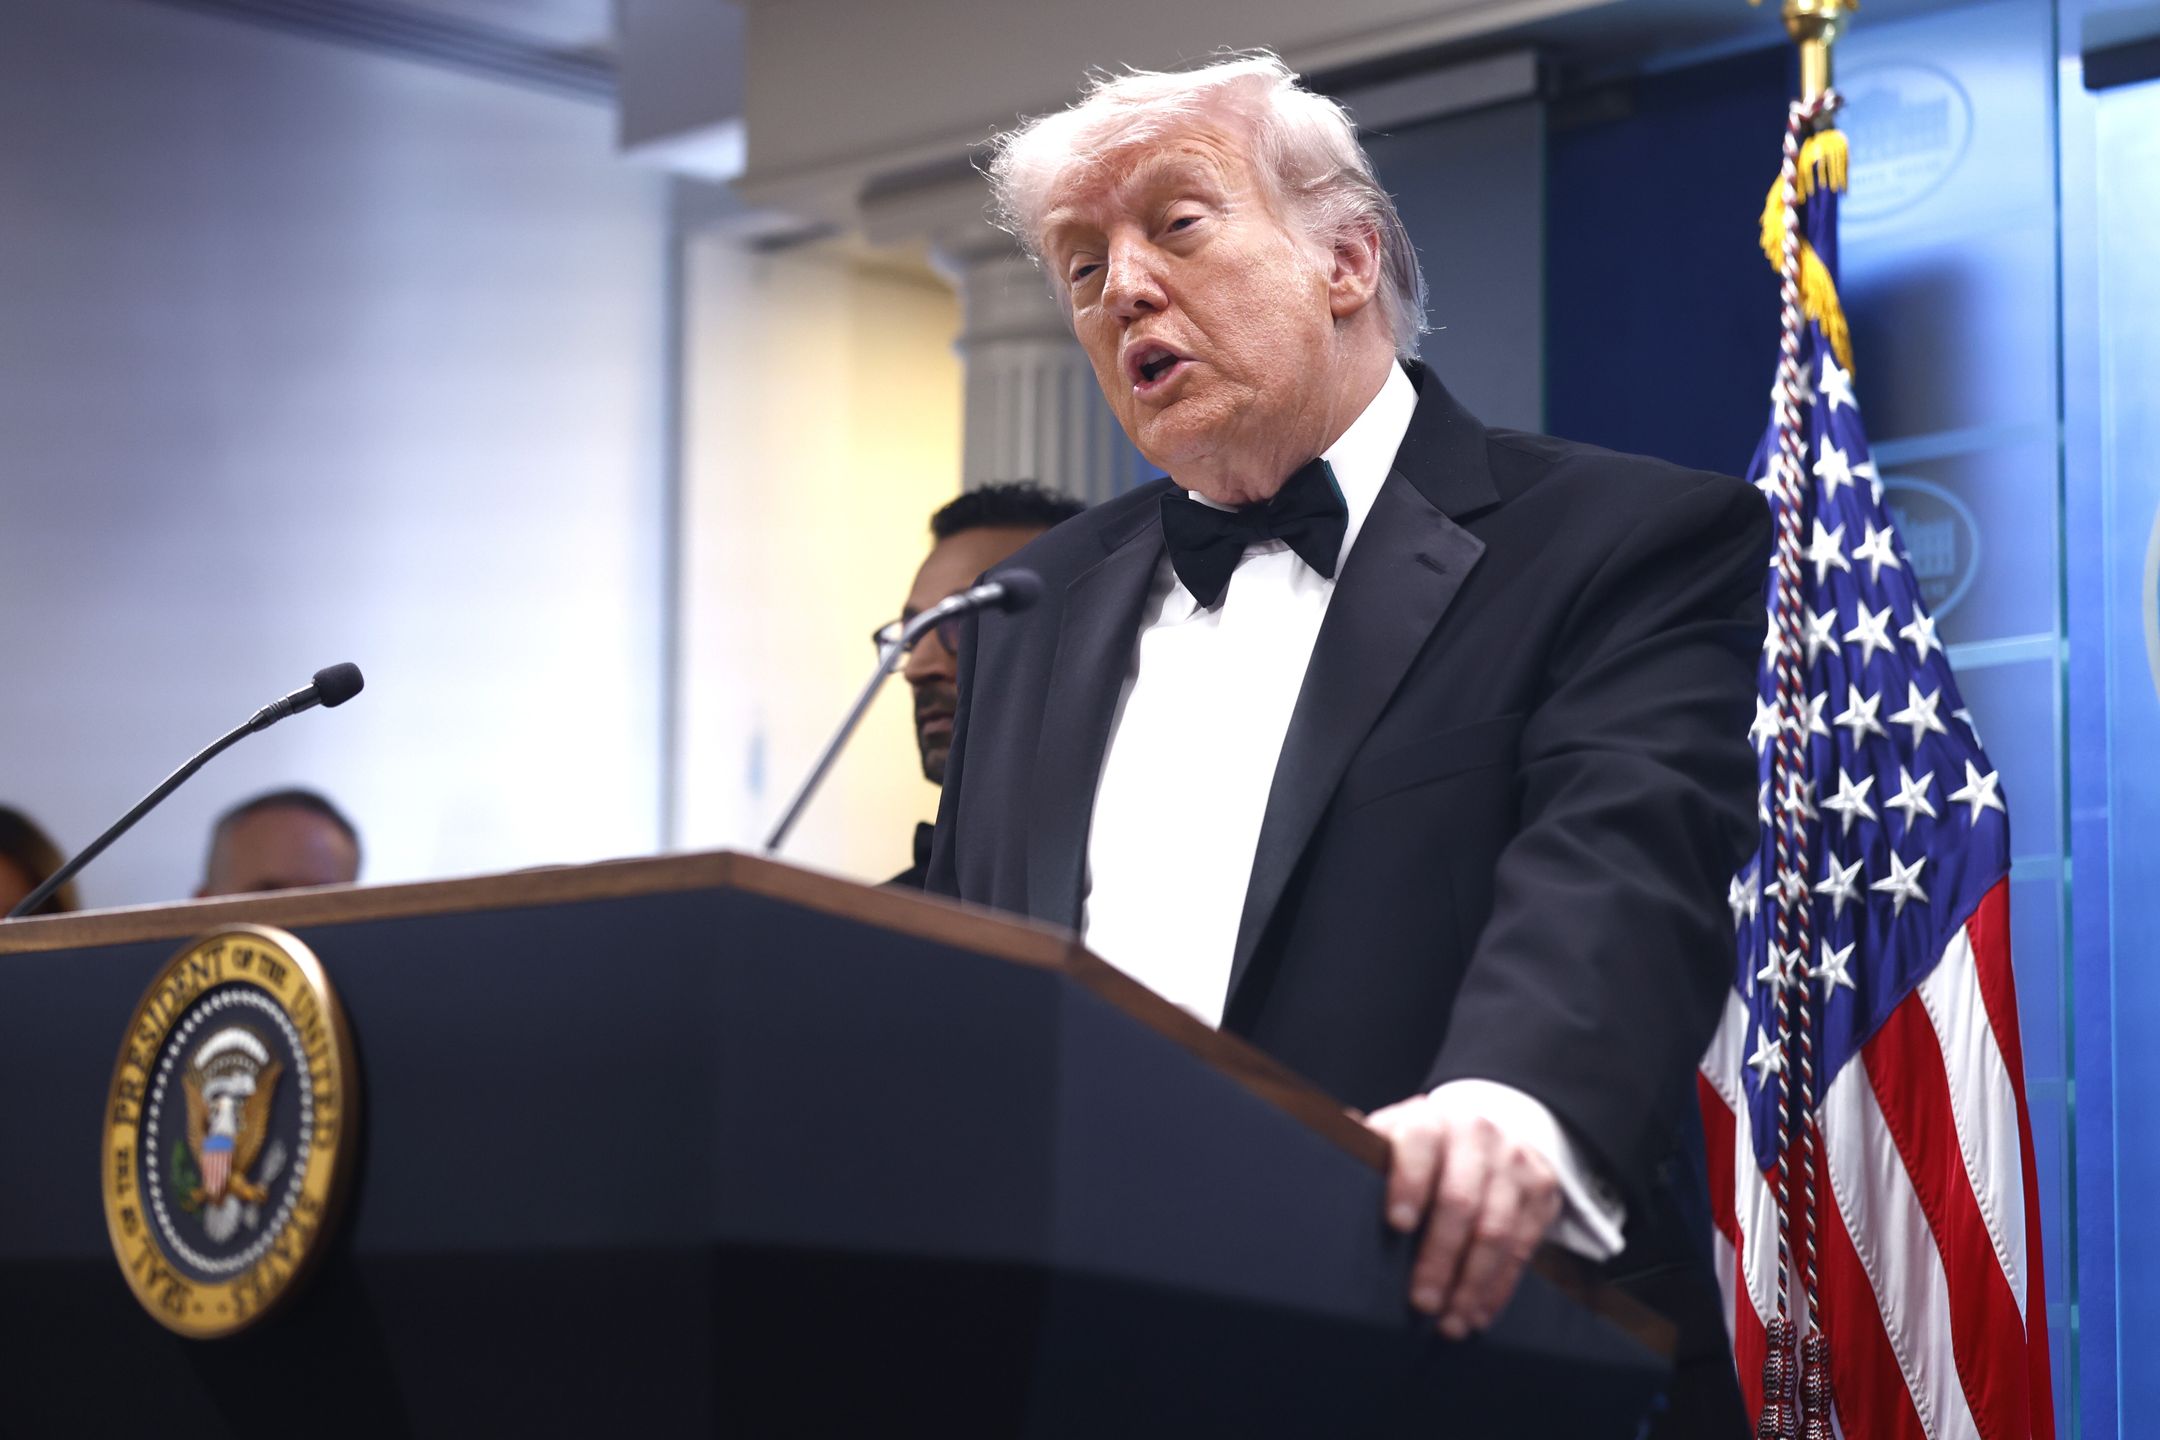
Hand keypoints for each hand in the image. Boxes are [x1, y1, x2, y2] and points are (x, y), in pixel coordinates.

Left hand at [1367, 1091, 1563, 1338]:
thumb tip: (1325, 1140)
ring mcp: (1514, 1162)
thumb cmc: (1425, 1147)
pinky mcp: (1541, 1191)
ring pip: (1496, 1231)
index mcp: (1431, 1119)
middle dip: (1439, 1257)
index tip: (1397, 1224)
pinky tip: (1476, 1313)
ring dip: (1471, 1284)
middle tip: (1420, 1301)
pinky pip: (1522, 1247)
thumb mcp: (1395, 1136)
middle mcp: (1477, 1135)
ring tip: (1449, 1322)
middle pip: (1460, 1201)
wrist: (1490, 1129)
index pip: (1420, 1144)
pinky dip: (1498, 1287)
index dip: (1408, 1184)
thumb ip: (1368, 1149)